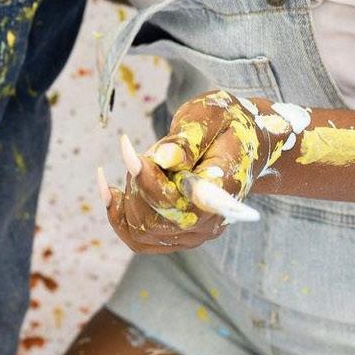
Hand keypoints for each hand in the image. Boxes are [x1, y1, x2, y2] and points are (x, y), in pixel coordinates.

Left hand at [97, 91, 291, 254]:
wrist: (244, 144)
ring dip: (127, 198)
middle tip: (138, 153)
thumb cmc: (226, 123)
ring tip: (136, 164)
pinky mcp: (178, 234)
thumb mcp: (210, 116)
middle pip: (154, 222)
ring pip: (141, 232)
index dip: (147, 181)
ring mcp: (193, 233)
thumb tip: (162, 159)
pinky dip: (119, 216)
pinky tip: (110, 191)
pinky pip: (139, 238)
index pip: (178, 202)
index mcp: (222, 190)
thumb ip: (188, 139)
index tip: (127, 148)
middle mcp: (209, 221)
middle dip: (135, 185)